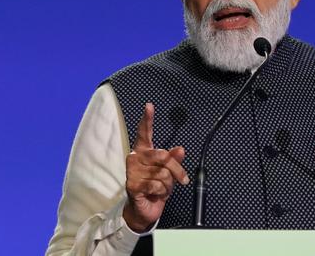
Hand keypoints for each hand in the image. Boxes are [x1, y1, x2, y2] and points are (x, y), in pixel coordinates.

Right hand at [123, 103, 189, 231]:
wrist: (144, 209)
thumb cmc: (155, 187)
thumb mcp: (168, 172)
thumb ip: (174, 159)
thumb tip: (180, 149)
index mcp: (144, 151)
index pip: (145, 133)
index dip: (147, 119)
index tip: (149, 106)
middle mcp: (136, 158)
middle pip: (163, 156)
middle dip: (176, 170)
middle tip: (182, 180)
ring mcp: (132, 171)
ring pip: (162, 174)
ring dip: (168, 185)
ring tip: (161, 189)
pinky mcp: (132, 184)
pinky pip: (157, 185)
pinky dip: (162, 192)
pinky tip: (155, 194)